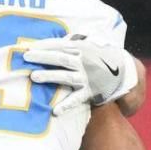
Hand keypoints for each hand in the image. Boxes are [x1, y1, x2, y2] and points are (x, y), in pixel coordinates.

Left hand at [24, 33, 138, 114]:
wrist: (124, 71)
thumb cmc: (100, 56)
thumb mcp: (91, 43)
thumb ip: (74, 41)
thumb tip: (55, 38)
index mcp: (83, 48)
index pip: (60, 45)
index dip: (44, 45)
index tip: (28, 46)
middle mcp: (84, 62)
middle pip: (60, 58)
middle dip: (43, 57)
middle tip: (25, 57)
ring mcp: (87, 77)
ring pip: (66, 76)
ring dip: (50, 76)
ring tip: (34, 76)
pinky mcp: (91, 92)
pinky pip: (77, 99)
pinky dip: (67, 105)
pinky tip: (55, 111)